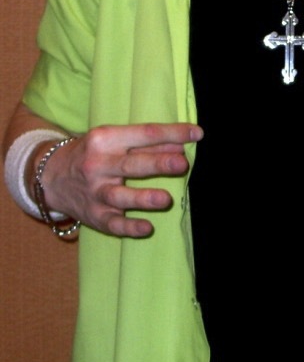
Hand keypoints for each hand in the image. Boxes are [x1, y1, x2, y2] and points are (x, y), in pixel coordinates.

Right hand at [35, 122, 202, 237]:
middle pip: (131, 165)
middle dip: (157, 164)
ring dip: (143, 198)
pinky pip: (113, 224)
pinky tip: (147, 228)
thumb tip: (180, 145)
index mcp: (105, 139)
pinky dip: (130, 227)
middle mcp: (98, 165)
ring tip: (165, 199)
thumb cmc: (92, 155)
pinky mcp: (95, 216)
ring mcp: (95, 192)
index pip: (143, 133)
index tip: (196, 134)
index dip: (171, 133)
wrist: (49, 177)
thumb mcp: (113, 140)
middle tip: (182, 163)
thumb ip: (145, 143)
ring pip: (120, 196)